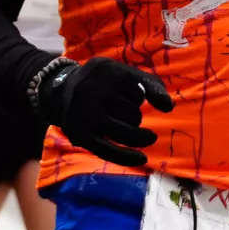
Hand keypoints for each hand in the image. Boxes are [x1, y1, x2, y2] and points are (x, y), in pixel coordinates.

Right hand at [37, 57, 172, 169]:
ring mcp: (85, 114)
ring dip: (133, 133)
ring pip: (127, 132)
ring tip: (124, 127)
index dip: (145, 96)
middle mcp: (92, 91)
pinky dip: (127, 157)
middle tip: (118, 109)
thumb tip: (168, 107)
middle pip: (133, 113)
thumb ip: (151, 84)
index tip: (152, 102)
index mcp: (105, 70)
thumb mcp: (123, 73)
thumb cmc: (102, 84)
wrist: (60, 91)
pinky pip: (109, 150)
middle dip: (133, 115)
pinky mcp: (80, 134)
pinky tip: (141, 158)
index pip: (141, 90)